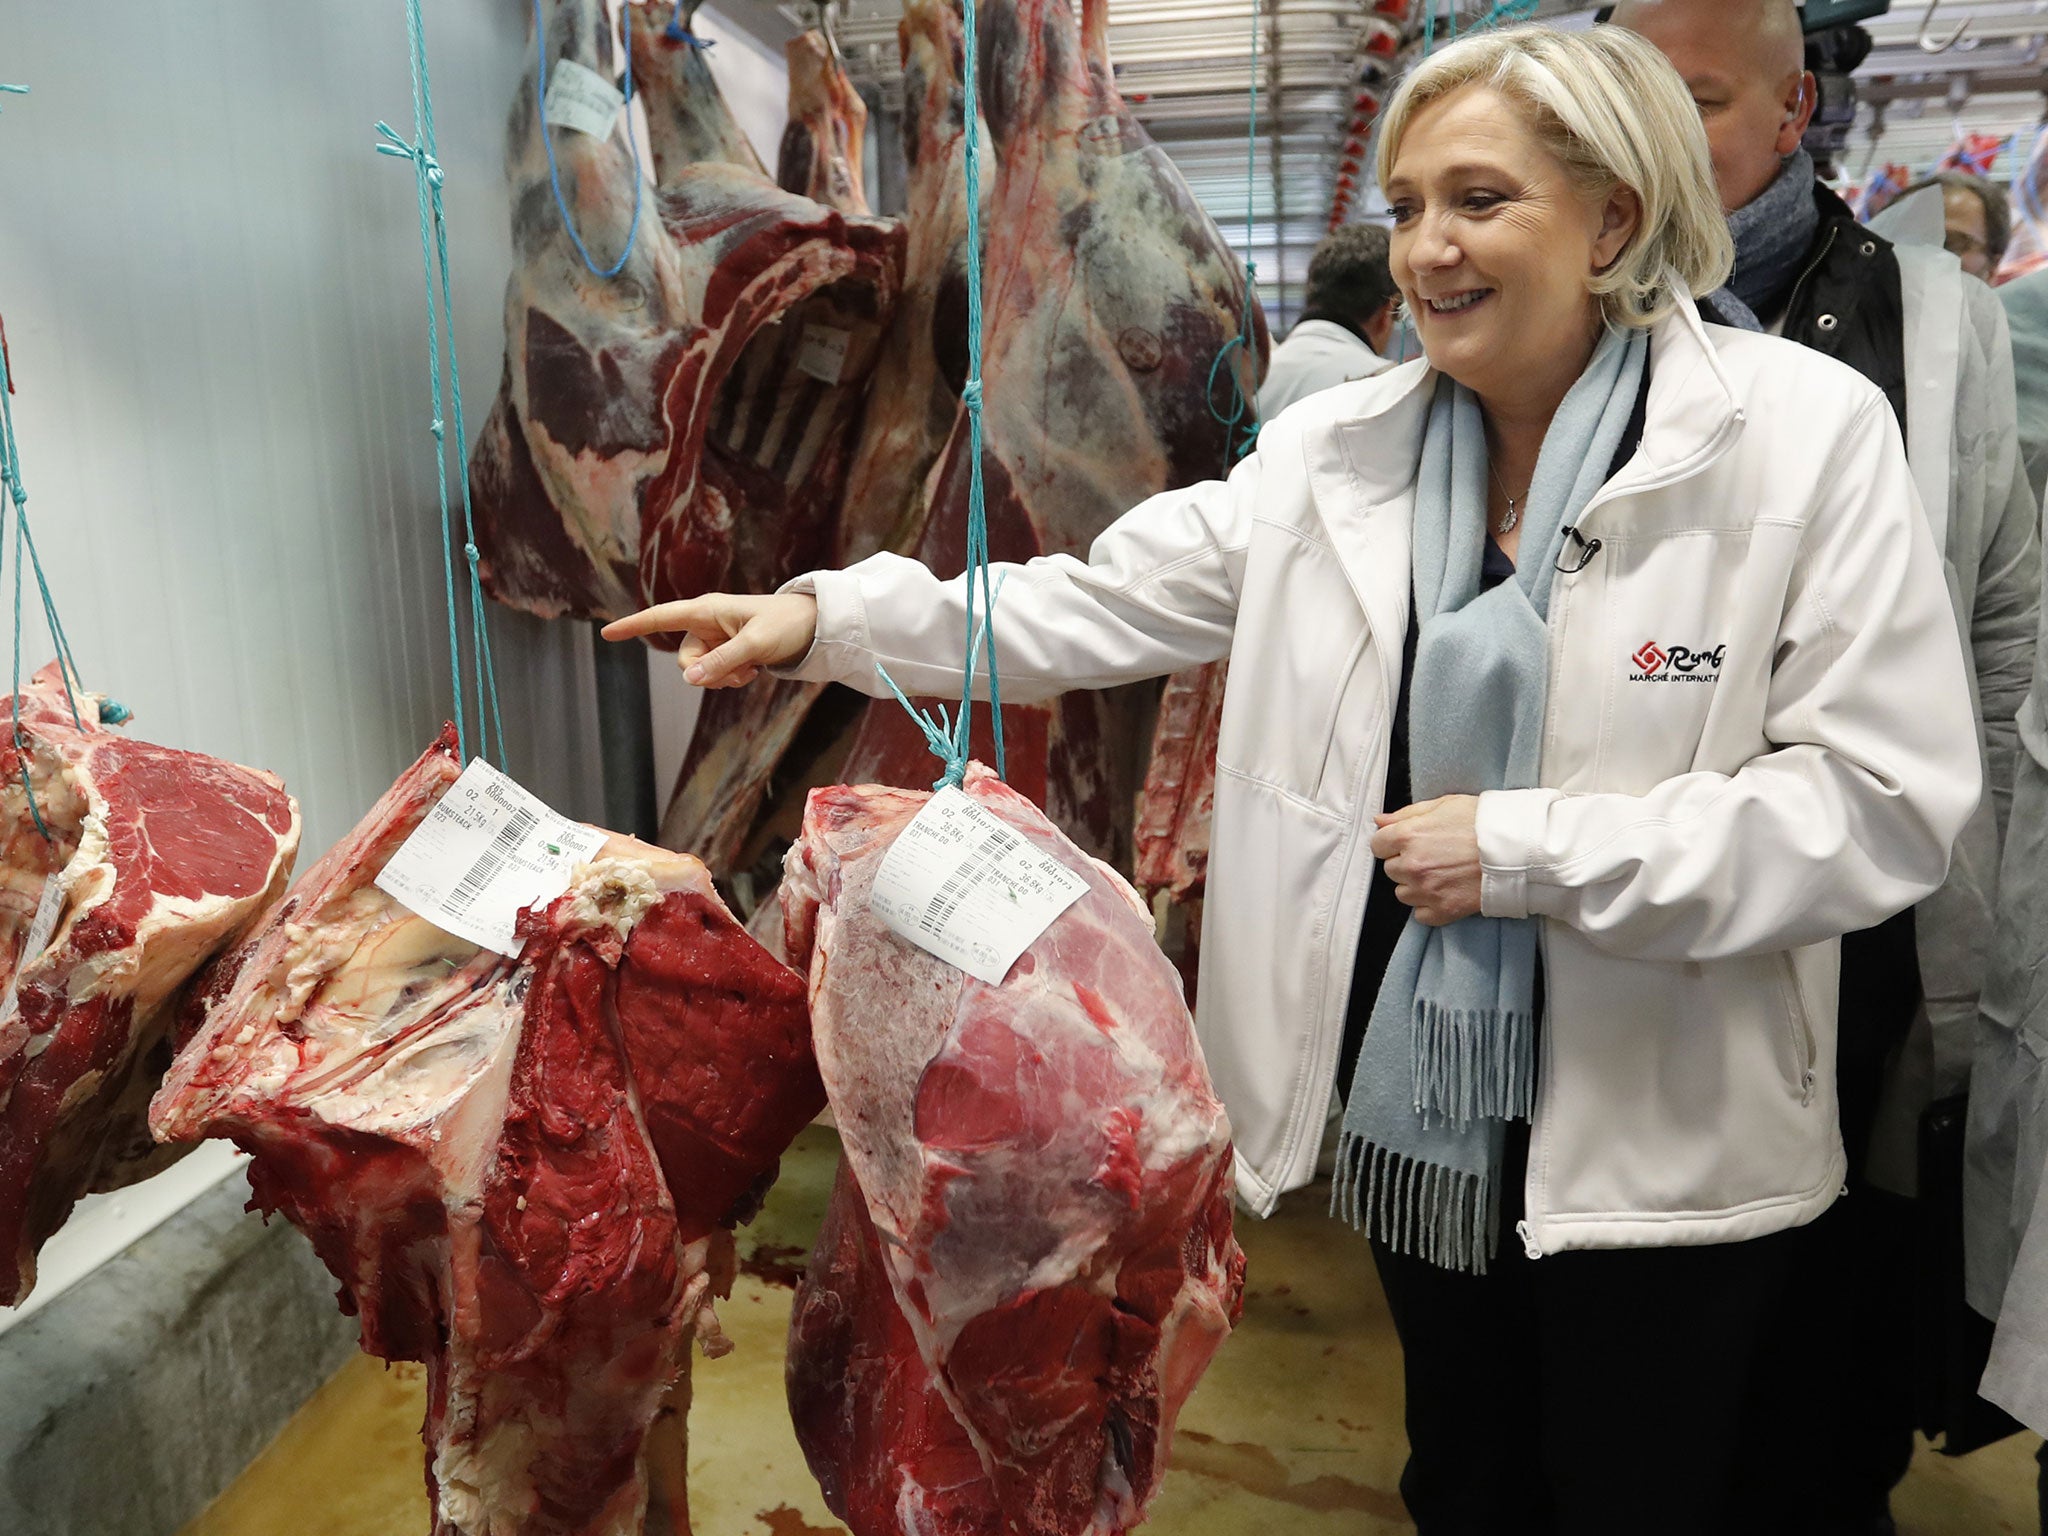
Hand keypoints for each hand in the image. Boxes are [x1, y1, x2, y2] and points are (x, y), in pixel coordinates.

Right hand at [601, 593, 819, 686]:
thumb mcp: (756, 644)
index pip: (661, 617)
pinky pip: (715, 674)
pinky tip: (752, 671)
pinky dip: (730, 678)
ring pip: (701, 672)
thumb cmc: (786, 625)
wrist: (813, 627)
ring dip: (722, 679)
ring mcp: (716, 639)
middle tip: (738, 674)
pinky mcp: (727, 651)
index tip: (606, 633)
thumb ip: (723, 661)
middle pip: (685, 660)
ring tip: (750, 670)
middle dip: (706, 675)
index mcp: (707, 610)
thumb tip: (690, 679)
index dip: (633, 626)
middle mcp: (706, 623)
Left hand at [1370, 795, 1482, 926]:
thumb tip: (1379, 821)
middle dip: (1406, 862)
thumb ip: (1406, 814)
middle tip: (1432, 856)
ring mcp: (1426, 890)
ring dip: (1416, 885)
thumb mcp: (1444, 805)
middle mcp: (1412, 865)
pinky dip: (1429, 906)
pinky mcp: (1443, 910)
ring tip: (1441, 873)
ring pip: (1403, 893)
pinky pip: (1420, 914)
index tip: (1407, 842)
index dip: (1391, 842)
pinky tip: (1446, 890)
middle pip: (1391, 869)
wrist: (1516, 849)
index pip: (1377, 845)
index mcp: (1408, 836)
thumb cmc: (1483, 822)